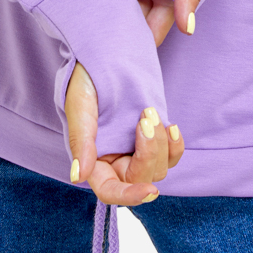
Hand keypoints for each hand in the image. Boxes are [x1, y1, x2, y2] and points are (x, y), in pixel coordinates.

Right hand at [64, 58, 183, 204]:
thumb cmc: (85, 80)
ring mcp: (135, 151)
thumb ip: (81, 143)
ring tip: (149, 111)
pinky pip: (170, 155)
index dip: (130, 197)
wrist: (104, 56)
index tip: (150, 191)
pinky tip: (171, 126)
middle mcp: (115, 161)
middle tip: (145, 116)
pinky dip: (174, 144)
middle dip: (148, 152)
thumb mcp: (80, 108)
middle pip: (140, 178)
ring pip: (158, 168)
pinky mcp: (152, 138)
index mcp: (93, 161)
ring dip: (160, 143)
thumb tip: (78, 177)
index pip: (111, 192)